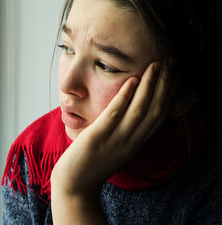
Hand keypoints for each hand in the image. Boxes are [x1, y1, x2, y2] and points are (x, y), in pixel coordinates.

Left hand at [51, 62, 169, 223]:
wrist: (75, 185)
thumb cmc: (93, 163)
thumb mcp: (117, 148)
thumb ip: (127, 132)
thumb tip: (132, 113)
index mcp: (136, 142)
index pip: (159, 116)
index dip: (169, 94)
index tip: (172, 75)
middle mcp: (131, 141)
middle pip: (155, 110)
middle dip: (164, 85)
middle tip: (169, 62)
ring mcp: (115, 140)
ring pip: (140, 110)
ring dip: (150, 86)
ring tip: (156, 65)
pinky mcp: (97, 138)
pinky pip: (114, 115)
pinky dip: (125, 97)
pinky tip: (132, 81)